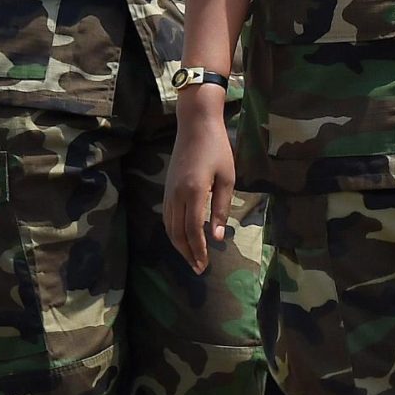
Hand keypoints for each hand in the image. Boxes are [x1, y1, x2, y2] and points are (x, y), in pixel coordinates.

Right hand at [164, 90, 237, 275]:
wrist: (195, 125)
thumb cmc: (217, 149)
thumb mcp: (228, 178)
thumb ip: (221, 209)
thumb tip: (217, 237)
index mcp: (194, 192)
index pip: (193, 230)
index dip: (198, 250)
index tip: (205, 265)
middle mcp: (176, 195)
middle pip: (177, 233)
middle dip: (187, 253)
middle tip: (198, 269)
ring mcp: (168, 191)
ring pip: (169, 226)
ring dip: (179, 245)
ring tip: (191, 258)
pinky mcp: (167, 188)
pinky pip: (167, 216)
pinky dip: (173, 232)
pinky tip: (182, 238)